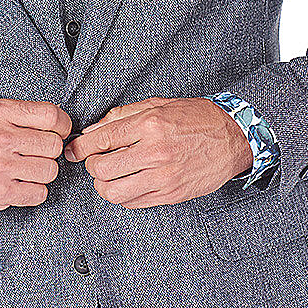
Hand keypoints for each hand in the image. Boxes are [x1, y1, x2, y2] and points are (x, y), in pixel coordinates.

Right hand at [0, 99, 72, 212]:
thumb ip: (21, 115)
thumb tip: (58, 124)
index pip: (50, 116)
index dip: (62, 125)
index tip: (58, 131)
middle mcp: (0, 139)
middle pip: (53, 146)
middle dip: (49, 151)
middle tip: (36, 153)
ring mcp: (0, 167)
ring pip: (50, 171)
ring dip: (42, 173)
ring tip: (26, 169)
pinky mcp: (0, 192)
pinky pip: (39, 193)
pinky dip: (34, 191)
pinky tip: (20, 184)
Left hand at [62, 97, 252, 207]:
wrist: (233, 138)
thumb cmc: (196, 119)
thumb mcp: (158, 105)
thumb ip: (122, 116)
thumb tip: (91, 131)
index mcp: (150, 124)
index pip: (101, 139)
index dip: (79, 147)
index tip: (73, 150)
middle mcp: (155, 151)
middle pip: (101, 168)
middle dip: (91, 166)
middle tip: (96, 161)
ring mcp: (164, 176)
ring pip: (113, 191)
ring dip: (104, 185)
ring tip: (109, 176)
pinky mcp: (171, 194)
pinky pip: (132, 203)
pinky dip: (122, 196)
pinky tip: (128, 184)